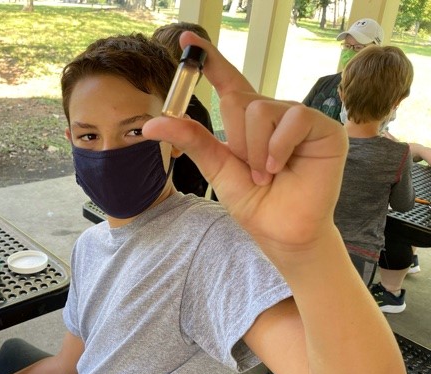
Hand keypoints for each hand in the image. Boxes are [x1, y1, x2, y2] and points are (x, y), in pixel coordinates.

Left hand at [144, 32, 347, 256]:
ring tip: (266, 174)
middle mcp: (274, 113)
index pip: (229, 83)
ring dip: (255, 150)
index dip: (210, 60)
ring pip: (260, 109)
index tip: (187, 39)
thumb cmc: (255, 202)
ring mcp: (299, 118)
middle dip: (237, 142)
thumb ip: (191, 139)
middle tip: (251, 172)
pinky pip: (291, 117)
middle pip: (239, 100)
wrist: (281, 232)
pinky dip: (277, 147)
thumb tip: (153, 121)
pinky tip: (279, 169)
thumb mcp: (217, 167)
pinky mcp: (322, 128)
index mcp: (249, 121)